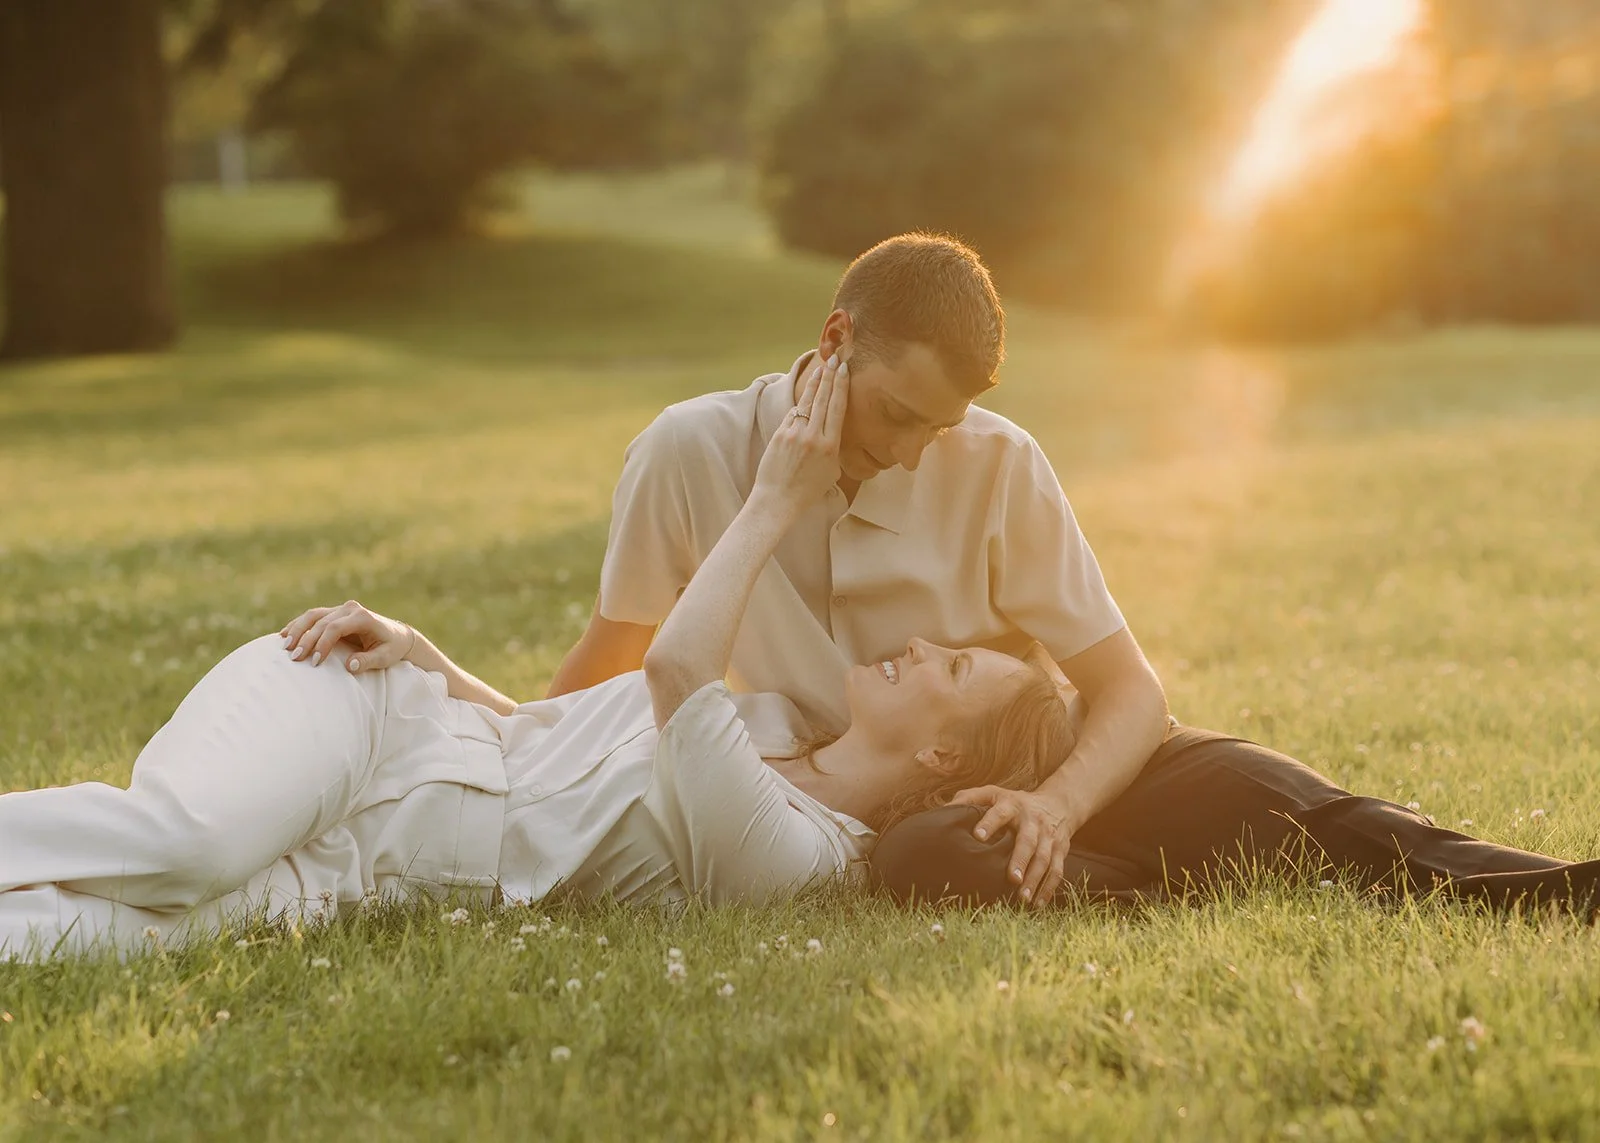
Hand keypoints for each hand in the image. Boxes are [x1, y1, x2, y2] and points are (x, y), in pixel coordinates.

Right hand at [279, 600, 415, 672]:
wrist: (398, 636)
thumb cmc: (392, 648)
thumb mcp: (386, 657)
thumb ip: (369, 661)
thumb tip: (350, 665)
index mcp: (363, 617)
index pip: (335, 628)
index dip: (322, 644)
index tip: (314, 662)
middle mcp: (350, 609)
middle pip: (321, 621)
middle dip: (305, 640)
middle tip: (294, 658)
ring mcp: (341, 609)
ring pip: (313, 615)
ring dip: (296, 630)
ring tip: (284, 646)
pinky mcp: (334, 613)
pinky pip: (313, 617)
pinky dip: (298, 625)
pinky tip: (284, 634)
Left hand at [751, 353, 848, 510]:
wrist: (778, 501)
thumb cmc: (807, 491)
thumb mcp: (830, 471)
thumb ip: (833, 448)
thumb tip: (830, 430)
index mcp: (830, 446)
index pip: (837, 408)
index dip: (840, 386)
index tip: (843, 370)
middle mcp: (813, 436)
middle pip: (823, 399)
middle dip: (829, 377)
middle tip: (834, 359)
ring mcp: (795, 434)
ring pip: (806, 402)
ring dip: (814, 384)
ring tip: (821, 369)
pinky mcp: (780, 435)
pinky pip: (792, 415)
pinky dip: (799, 405)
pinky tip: (806, 395)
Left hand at [948, 785, 1075, 906]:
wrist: (1057, 804)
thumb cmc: (1014, 803)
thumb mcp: (993, 794)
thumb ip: (969, 799)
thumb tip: (944, 811)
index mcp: (1012, 805)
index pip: (1000, 813)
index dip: (989, 822)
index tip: (978, 836)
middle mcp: (1033, 820)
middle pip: (1028, 840)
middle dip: (1021, 859)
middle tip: (1012, 878)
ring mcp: (1049, 836)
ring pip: (1044, 858)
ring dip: (1035, 879)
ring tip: (1023, 898)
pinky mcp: (1060, 850)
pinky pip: (1056, 870)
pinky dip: (1048, 889)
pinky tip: (1037, 904)